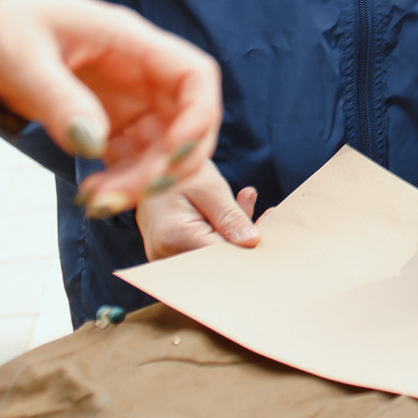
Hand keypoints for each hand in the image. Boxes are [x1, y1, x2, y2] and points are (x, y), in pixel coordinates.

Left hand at [0, 0, 221, 214]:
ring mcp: (130, 99)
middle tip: (130, 194)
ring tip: (99, 202)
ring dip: (144, 180)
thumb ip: (58, 98)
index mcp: (131, 43)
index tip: (173, 153)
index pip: (194, 75)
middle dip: (171, 163)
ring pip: (163, 146)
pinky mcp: (111, 122)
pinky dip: (122, 182)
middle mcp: (142, 73)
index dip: (199, 116)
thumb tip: (91, 144)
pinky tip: (92, 193)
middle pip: (187, 119)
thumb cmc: (5, 26)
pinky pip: (133, 157)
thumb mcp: (23, 58)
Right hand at [136, 161, 258, 259]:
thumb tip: (251, 242)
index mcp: (173, 237)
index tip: (269, 225)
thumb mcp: (209, 187)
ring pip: (212, 249)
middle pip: (217, 255)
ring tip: (247, 198)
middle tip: (268, 213)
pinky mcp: (170, 249)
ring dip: (234, 227)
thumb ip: (229, 216)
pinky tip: (238, 204)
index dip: (248, 245)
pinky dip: (222, 227)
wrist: (148, 162)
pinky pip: (203, 243)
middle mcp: (164, 253)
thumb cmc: (178, 169)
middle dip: (245, 235)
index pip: (219, 254)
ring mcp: (164, 254)